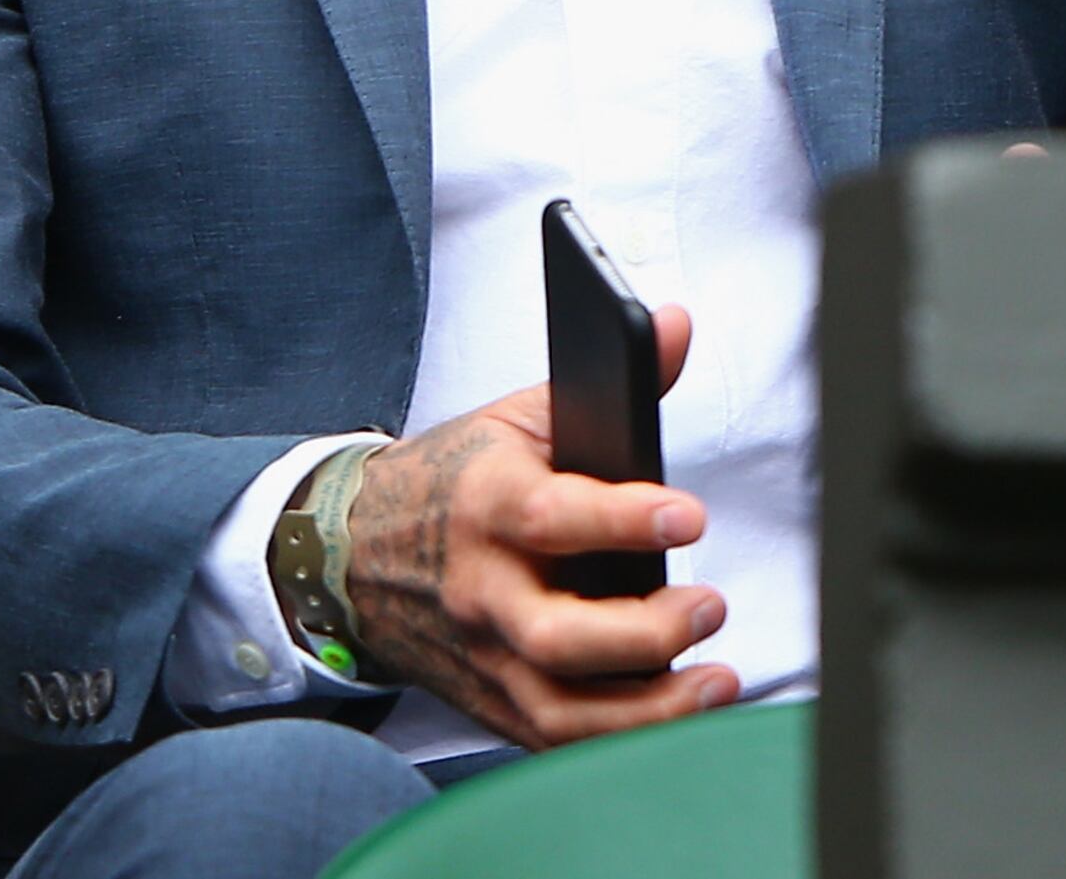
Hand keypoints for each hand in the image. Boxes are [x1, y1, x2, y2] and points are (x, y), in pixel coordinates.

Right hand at [340, 304, 737, 748]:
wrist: (353, 553)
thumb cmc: (458, 479)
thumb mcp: (523, 415)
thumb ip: (615, 377)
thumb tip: (678, 324)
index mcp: (488, 504)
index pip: (552, 517)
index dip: (622, 518)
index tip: (688, 515)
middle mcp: (481, 590)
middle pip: (553, 634)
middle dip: (641, 632)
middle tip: (707, 606)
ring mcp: (483, 655)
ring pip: (557, 706)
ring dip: (644, 710)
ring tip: (712, 683)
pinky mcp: (490, 700)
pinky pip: (552, 739)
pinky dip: (614, 742)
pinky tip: (674, 717)